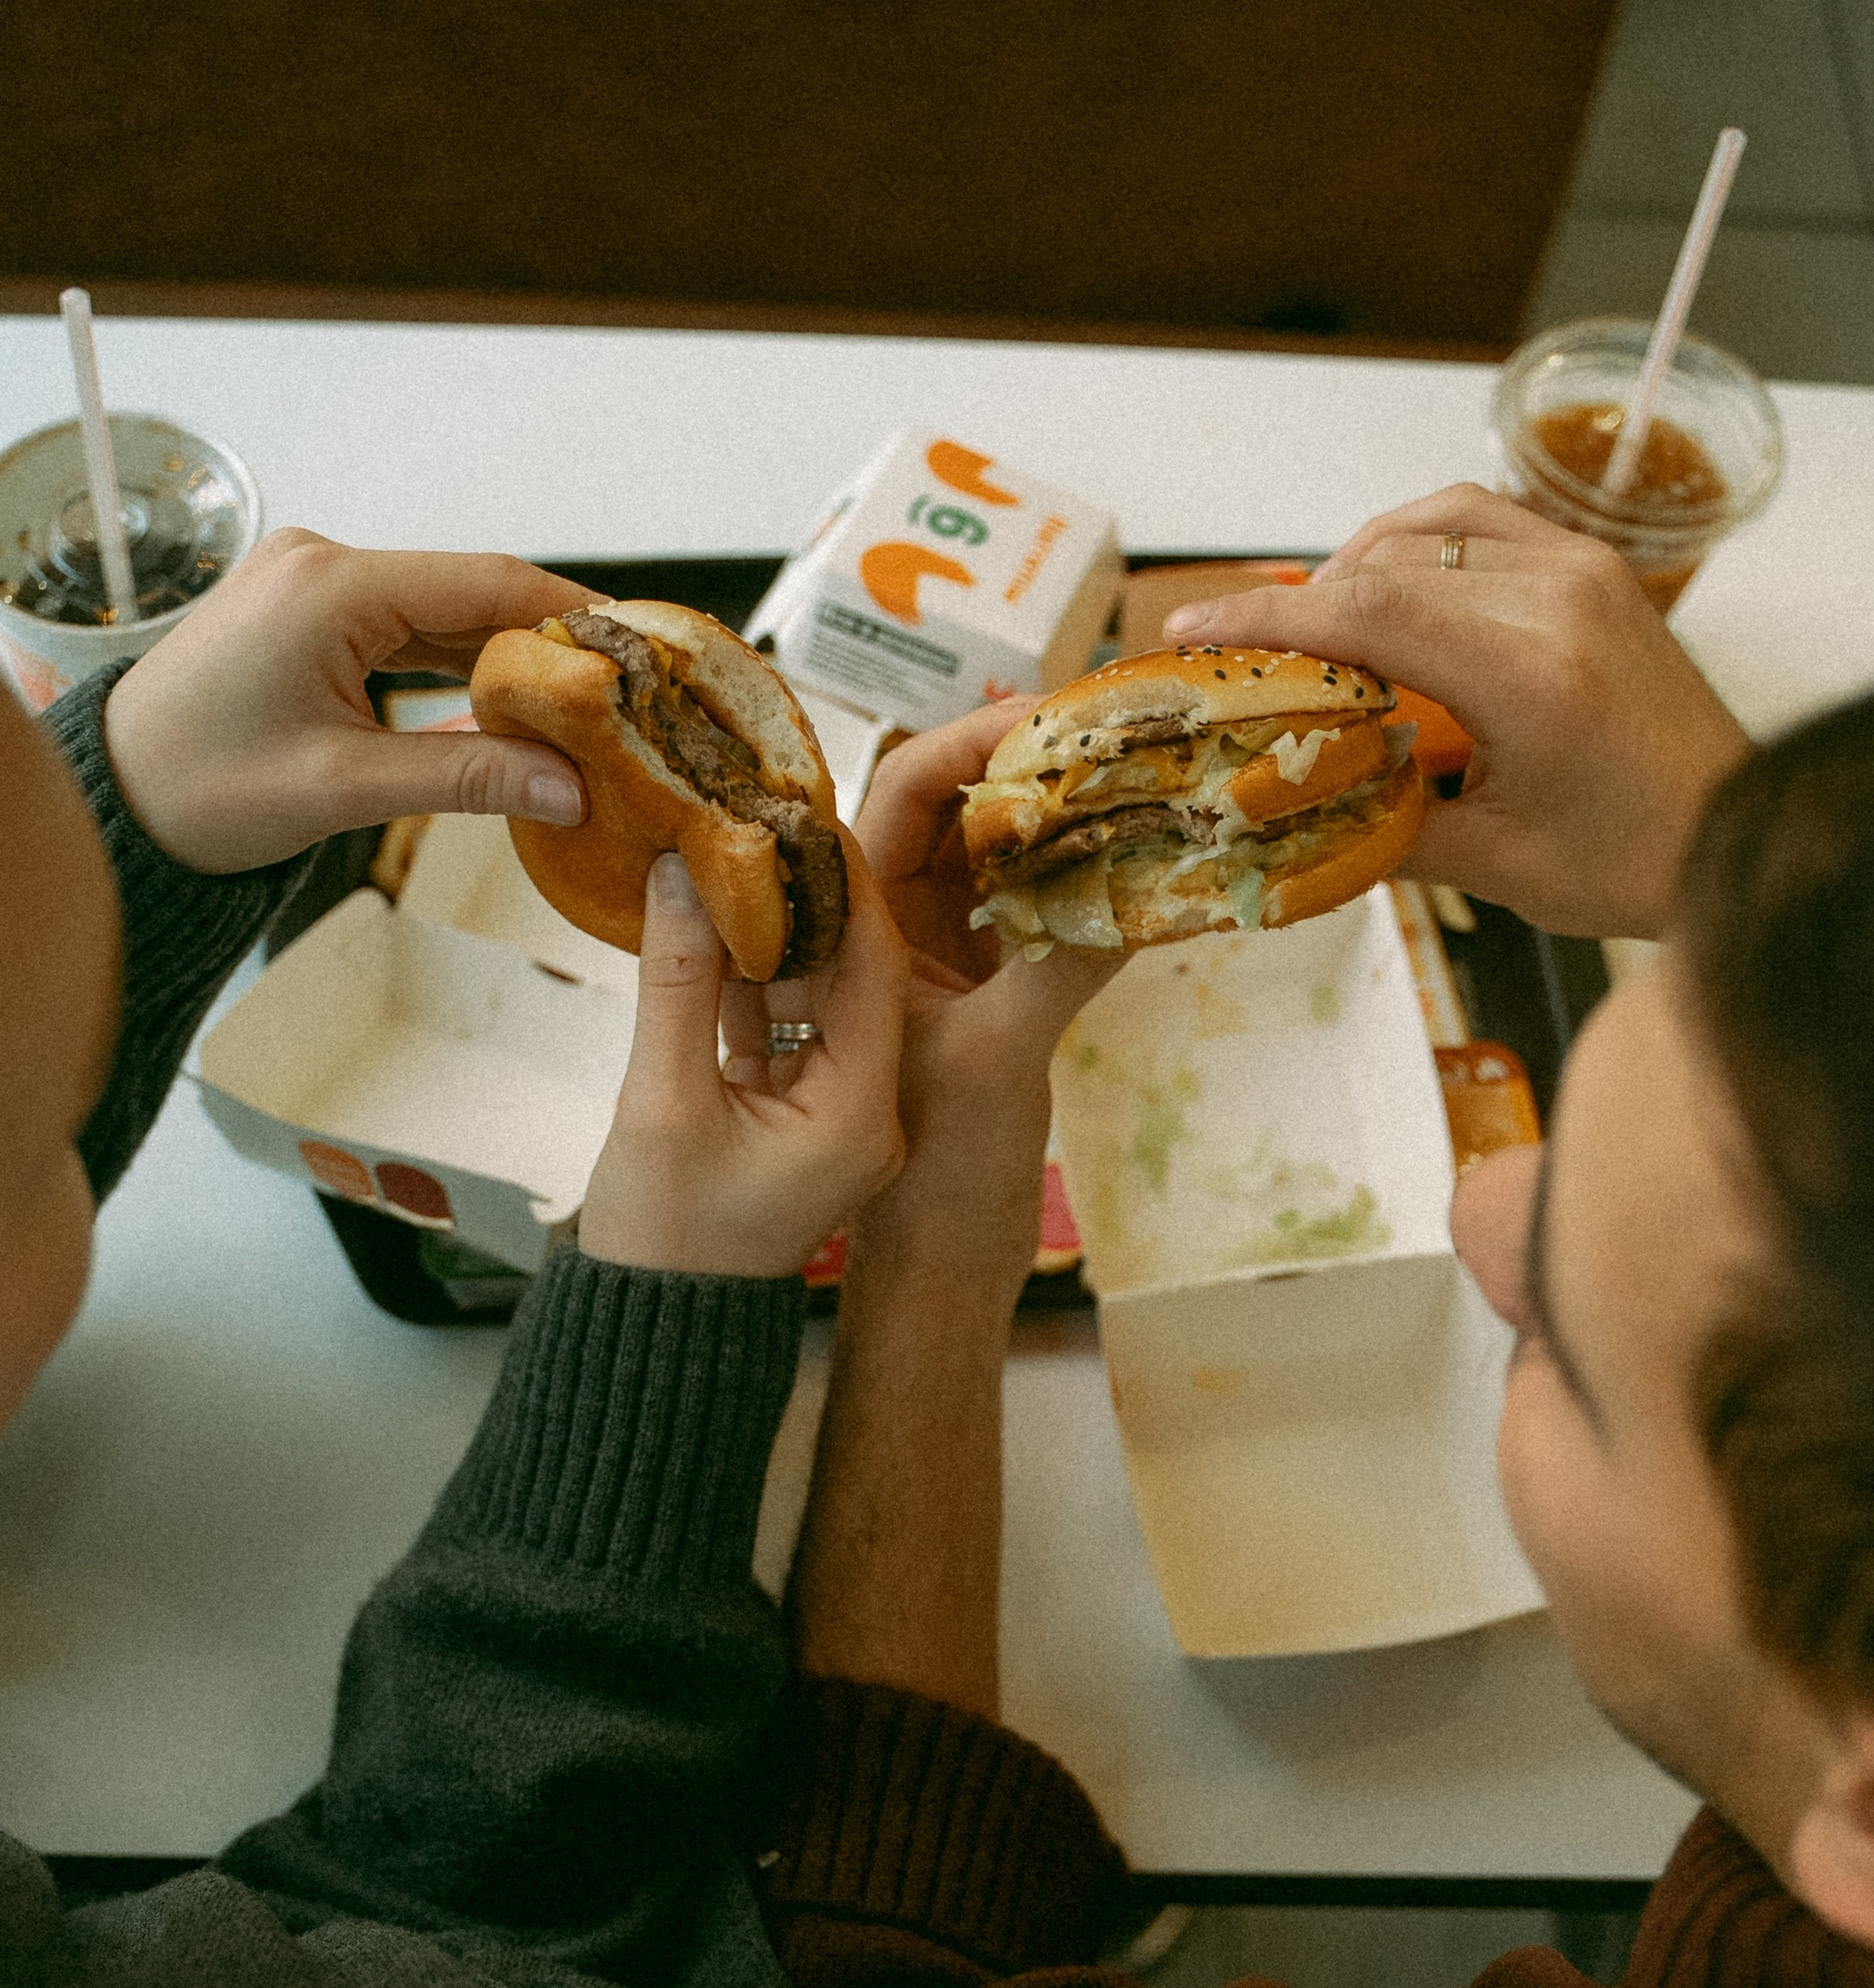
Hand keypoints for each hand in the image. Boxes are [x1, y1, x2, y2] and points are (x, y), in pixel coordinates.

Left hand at [100, 531, 592, 871]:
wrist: (110, 801)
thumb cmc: (197, 791)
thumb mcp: (343, 788)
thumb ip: (465, 775)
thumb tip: (569, 786)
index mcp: (330, 587)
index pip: (485, 581)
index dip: (572, 612)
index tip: (640, 646)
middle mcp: (321, 563)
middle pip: (468, 591)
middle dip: (547, 641)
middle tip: (626, 689)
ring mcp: (309, 584)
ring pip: (438, 612)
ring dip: (504, 658)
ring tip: (580, 705)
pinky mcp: (302, 614)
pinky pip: (401, 629)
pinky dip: (454, 665)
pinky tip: (505, 703)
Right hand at [576, 843, 906, 1278]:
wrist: (651, 1336)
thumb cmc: (662, 1245)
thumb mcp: (662, 1102)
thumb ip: (678, 980)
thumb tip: (681, 867)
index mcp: (858, 1117)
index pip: (871, 967)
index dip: (840, 882)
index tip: (802, 809)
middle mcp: (866, 1114)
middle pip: (851, 977)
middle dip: (807, 898)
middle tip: (764, 814)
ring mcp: (833, 1119)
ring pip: (814, 999)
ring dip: (775, 934)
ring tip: (735, 849)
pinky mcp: (795, 1122)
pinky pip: (785, 1032)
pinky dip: (752, 982)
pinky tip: (715, 921)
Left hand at [851, 706, 1124, 1286]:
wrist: (935, 1272)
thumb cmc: (932, 1183)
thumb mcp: (999, 1061)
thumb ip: (1059, 967)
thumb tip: (1135, 885)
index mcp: (852, 932)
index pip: (899, 796)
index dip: (968, 743)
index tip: (1046, 715)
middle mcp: (880, 934)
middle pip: (948, 809)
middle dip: (1022, 765)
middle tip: (1109, 727)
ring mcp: (927, 962)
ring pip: (989, 856)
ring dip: (1051, 816)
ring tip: (1128, 772)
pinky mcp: (973, 994)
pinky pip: (1019, 908)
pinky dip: (1066, 879)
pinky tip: (1126, 856)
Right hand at [1158, 485, 1750, 939]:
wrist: (1727, 836)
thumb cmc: (1630, 859)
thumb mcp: (1492, 863)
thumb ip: (1381, 827)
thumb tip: (1285, 812)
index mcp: (1532, 676)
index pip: (1370, 614)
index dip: (1268, 619)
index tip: (1195, 630)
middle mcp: (1560, 601)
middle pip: (1385, 569)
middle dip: (1296, 605)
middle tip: (1236, 651)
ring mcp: (1581, 571)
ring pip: (1426, 530)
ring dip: (1353, 567)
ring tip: (1311, 627)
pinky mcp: (1592, 567)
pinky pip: (1479, 524)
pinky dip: (1414, 546)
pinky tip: (1382, 591)